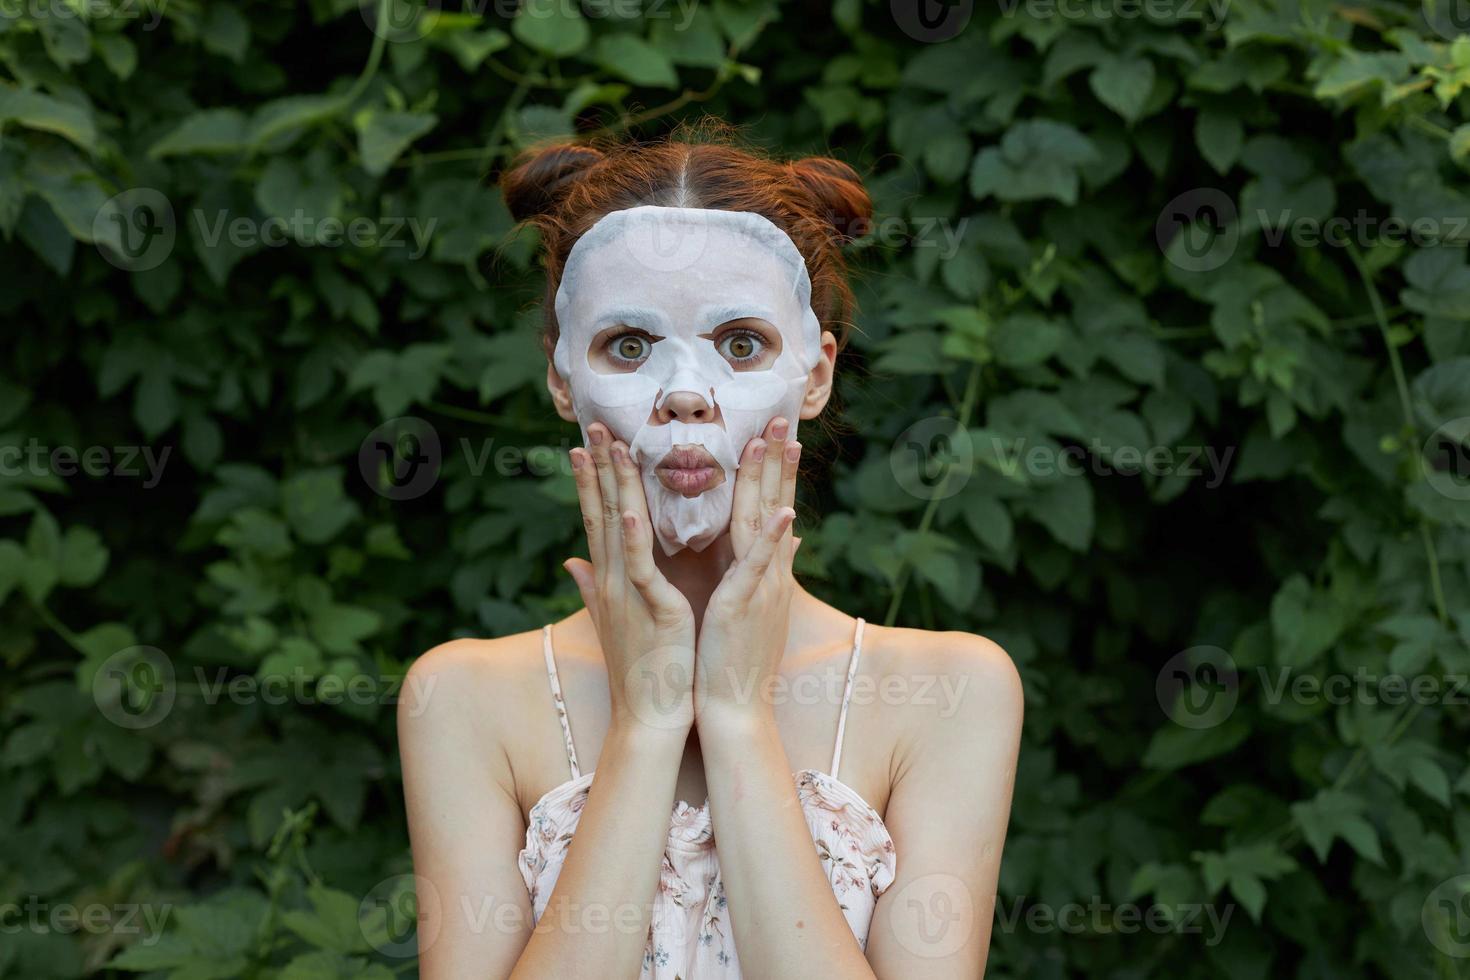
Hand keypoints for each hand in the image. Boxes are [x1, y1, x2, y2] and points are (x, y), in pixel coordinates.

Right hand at [564, 423, 696, 735]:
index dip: (588, 480)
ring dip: (613, 485)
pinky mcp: (652, 609)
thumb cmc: (639, 670)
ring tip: (610, 446)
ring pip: (617, 528)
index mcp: (610, 580)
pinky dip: (634, 538)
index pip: (596, 519)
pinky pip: (640, 568)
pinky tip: (630, 509)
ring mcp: (628, 593)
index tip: (582, 444)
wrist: (650, 716)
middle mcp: (612, 580)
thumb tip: (570, 561)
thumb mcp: (612, 620)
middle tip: (592, 425)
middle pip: (601, 512)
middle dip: (597, 467)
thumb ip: (591, 586)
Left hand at [693, 417, 800, 723]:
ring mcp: (762, 588)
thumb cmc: (733, 660)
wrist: (734, 707)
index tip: (778, 434)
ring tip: (776, 442)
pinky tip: (782, 512)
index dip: (776, 472)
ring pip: (766, 524)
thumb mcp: (753, 605)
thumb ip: (767, 567)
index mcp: (763, 573)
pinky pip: (759, 568)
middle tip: (783, 418)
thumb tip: (787, 536)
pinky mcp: (746, 607)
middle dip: (779, 461)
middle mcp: (769, 574)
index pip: (771, 510)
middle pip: (775, 505)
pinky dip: (771, 540)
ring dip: (772, 481)